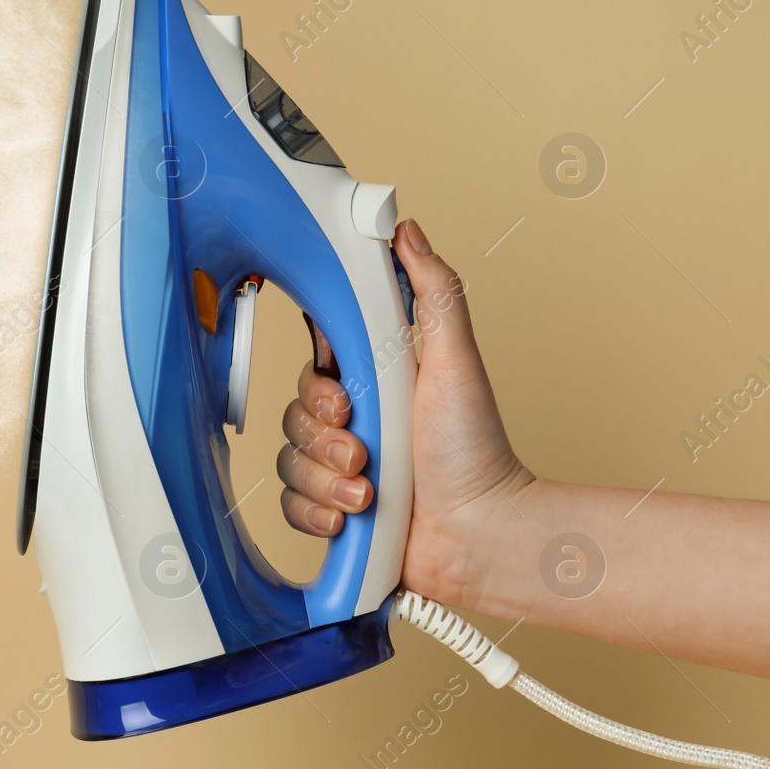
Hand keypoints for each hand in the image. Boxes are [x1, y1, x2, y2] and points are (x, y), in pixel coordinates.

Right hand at [275, 219, 533, 606]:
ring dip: (327, 481)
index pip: (312, 371)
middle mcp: (350, 427)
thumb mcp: (454, 361)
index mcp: (372, 386)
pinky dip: (318, 514)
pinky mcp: (331, 514)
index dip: (319, 385)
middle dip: (327, 440)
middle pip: (294, 419)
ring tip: (369, 492)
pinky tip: (352, 518)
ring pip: (289, 464)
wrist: (480, 534)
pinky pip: (291, 507)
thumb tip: (410, 234)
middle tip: (366, 450)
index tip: (346, 399)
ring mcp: (338, 472)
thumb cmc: (476, 453)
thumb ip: (433, 293)